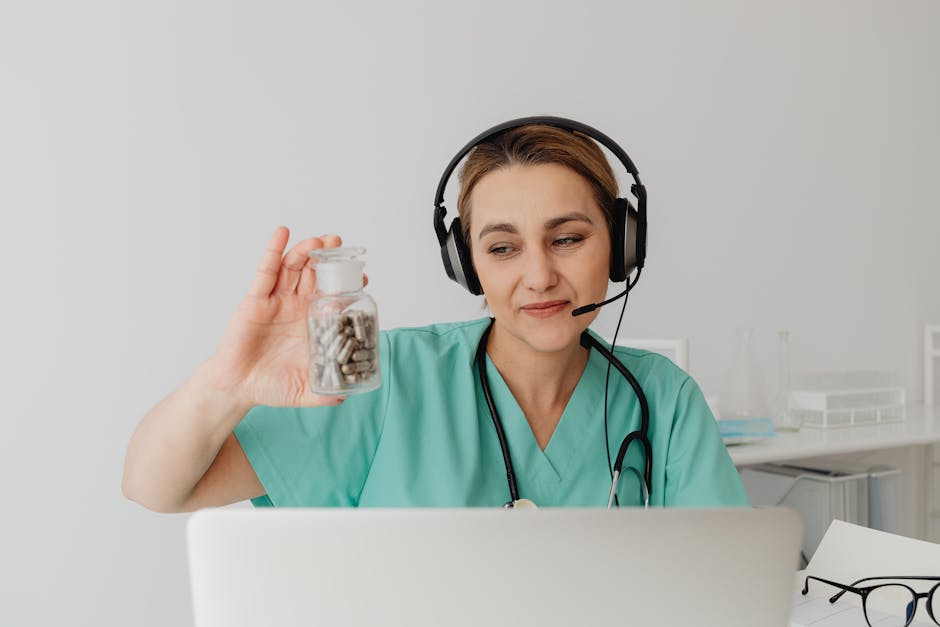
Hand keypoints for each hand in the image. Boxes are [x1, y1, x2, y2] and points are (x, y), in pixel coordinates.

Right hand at [204, 226, 351, 407]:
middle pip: (314, 274)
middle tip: (340, 243)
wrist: (238, 388)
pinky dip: (273, 250)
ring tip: (320, 240)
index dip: (346, 284)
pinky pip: (266, 271)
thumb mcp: (305, 391)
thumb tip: (346, 396)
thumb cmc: (270, 385)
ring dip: (306, 251)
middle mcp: (295, 307)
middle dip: (328, 257)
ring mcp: (276, 301)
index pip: (333, 296)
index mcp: (311, 323)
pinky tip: (282, 233)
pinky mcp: (255, 300)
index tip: (361, 276)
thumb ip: (325, 393)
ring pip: (294, 268)